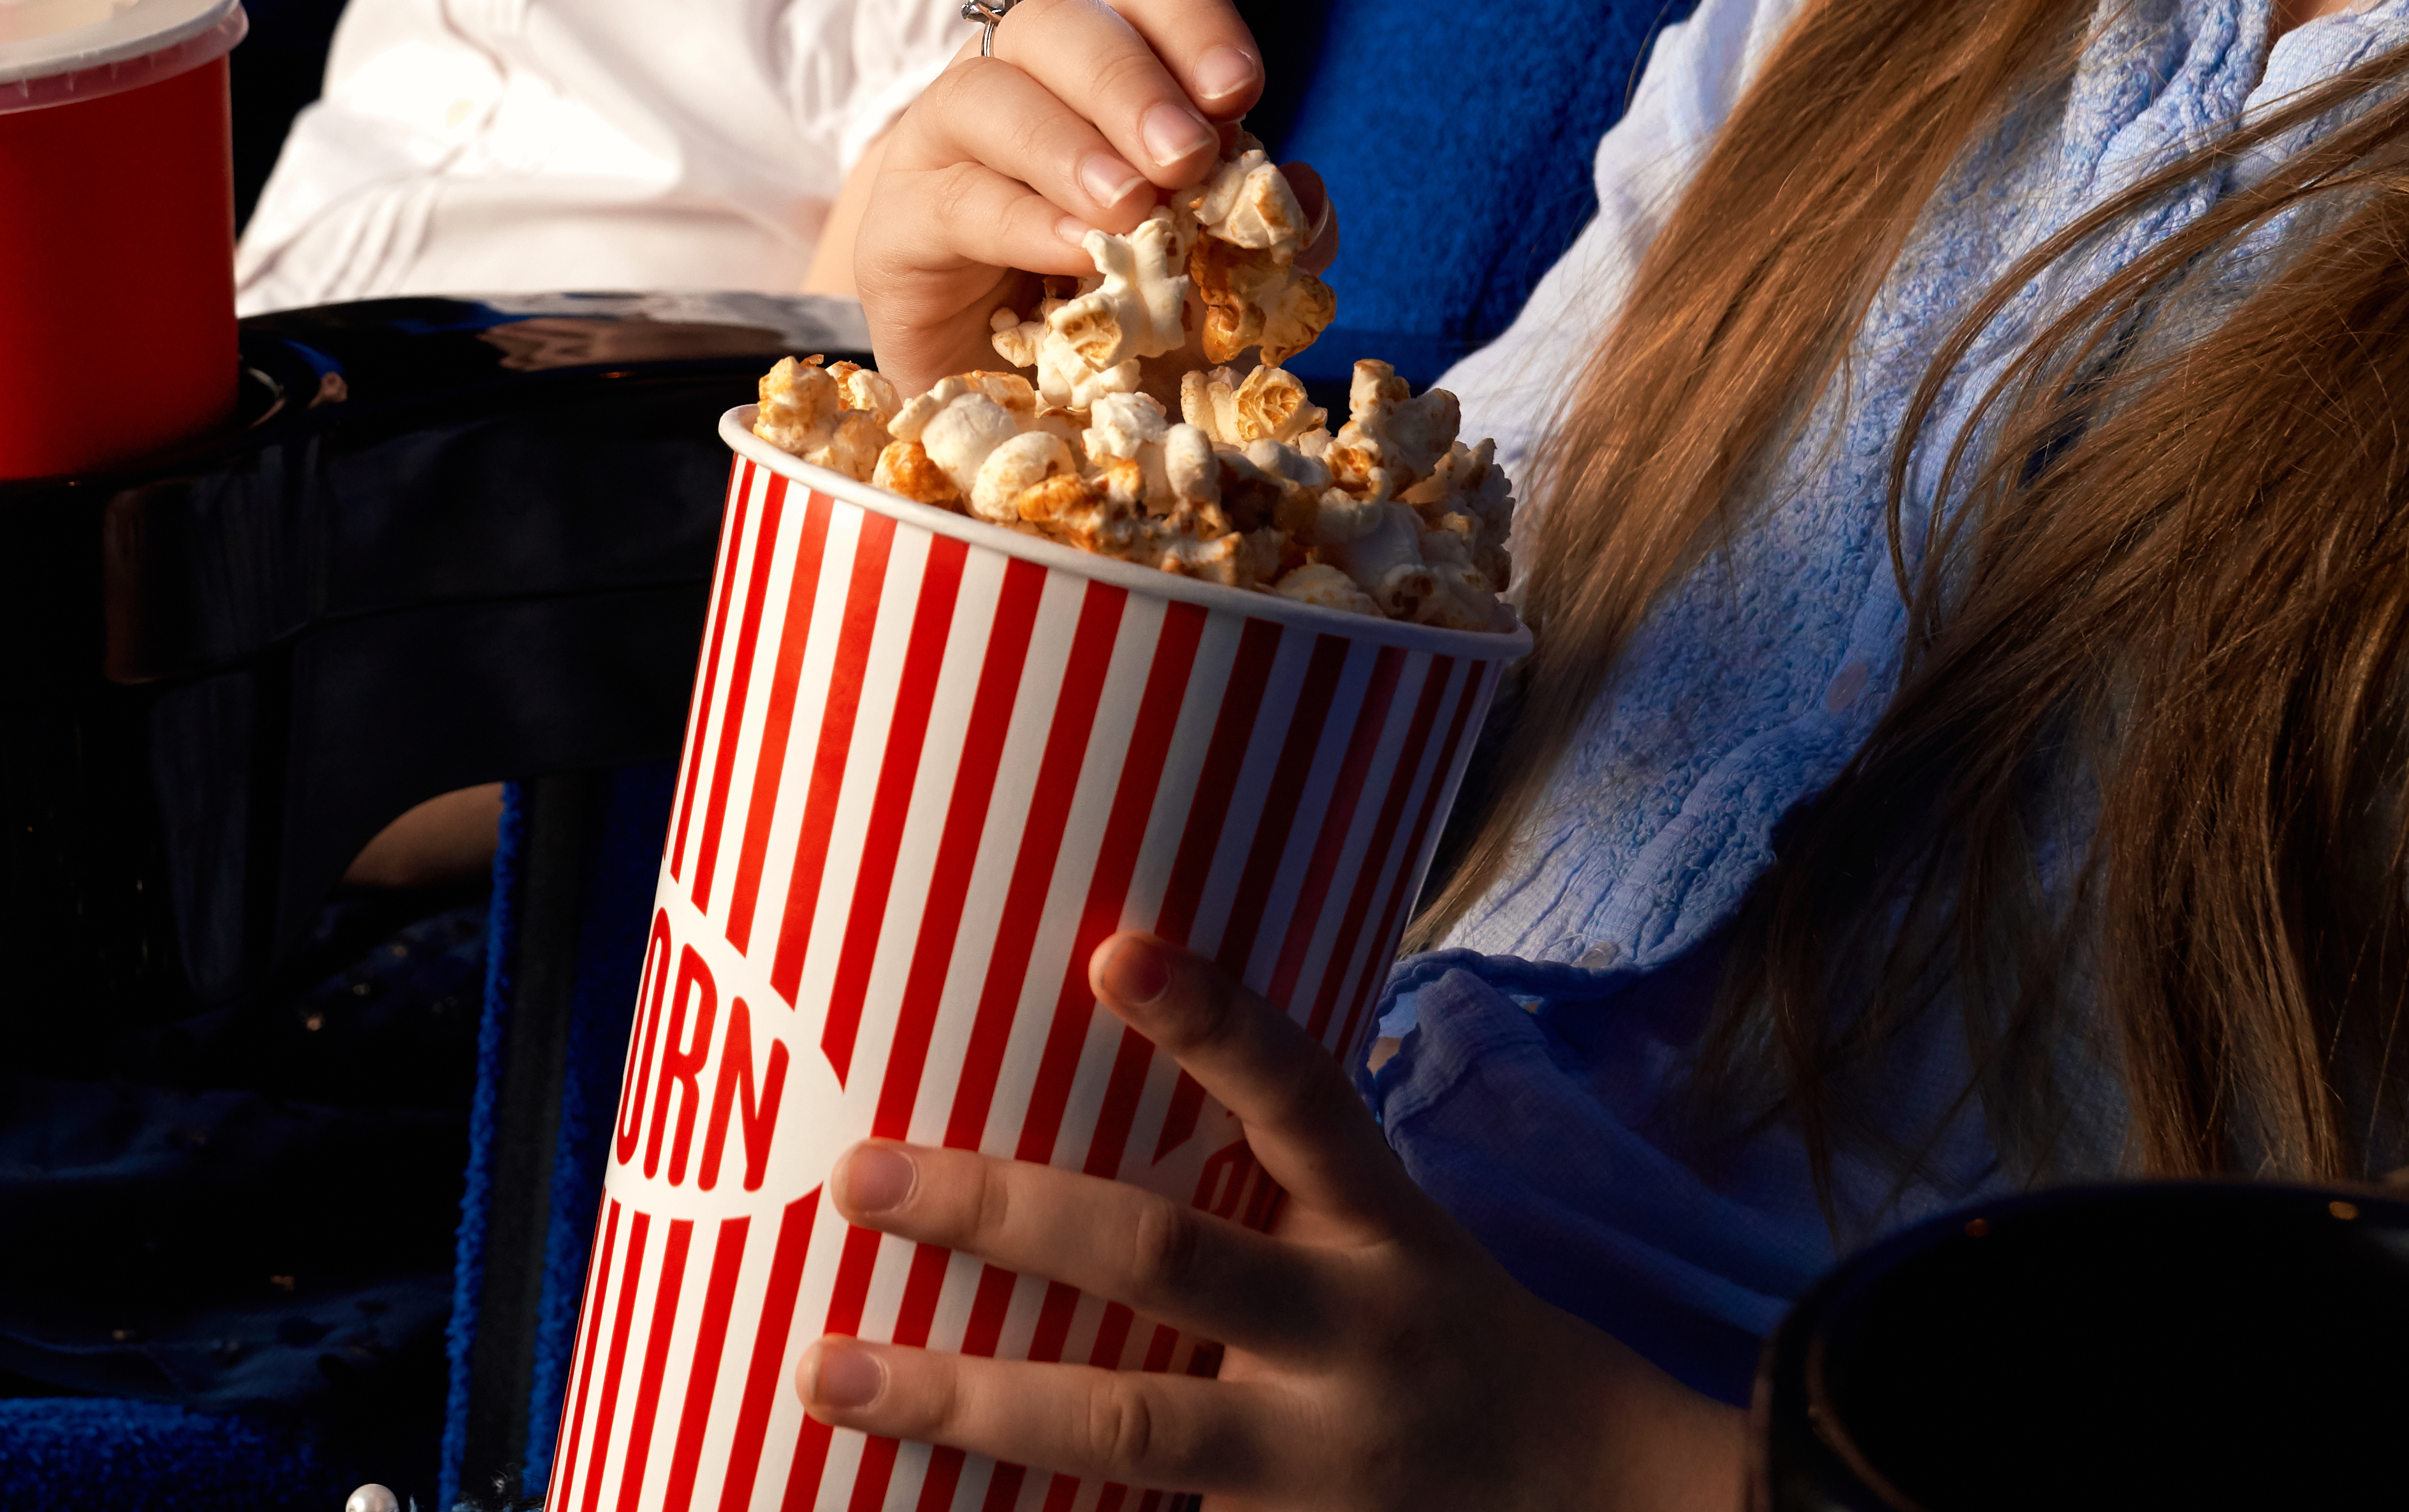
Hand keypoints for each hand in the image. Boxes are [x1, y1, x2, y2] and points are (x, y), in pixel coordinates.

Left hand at [798, 934, 1754, 1509]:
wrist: (1581, 1493)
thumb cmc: (1439, 1324)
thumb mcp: (1386, 1226)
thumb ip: (1261, 1167)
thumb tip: (1087, 1035)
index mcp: (1378, 1224)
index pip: (1301, 1095)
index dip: (1214, 1024)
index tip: (1114, 951)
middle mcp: (1347, 1330)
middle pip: (1166, 1258)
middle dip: (1005, 1215)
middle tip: (860, 1180)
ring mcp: (1312, 1456)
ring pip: (1125, 1420)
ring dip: (963, 1400)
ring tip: (827, 1374)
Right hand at [847, 0, 1268, 385]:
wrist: (1010, 417)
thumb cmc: (1112, 324)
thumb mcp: (1208, 282)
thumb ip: (1261, 237)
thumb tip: (1304, 194)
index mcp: (1107, 72)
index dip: (1195, 25)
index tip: (1241, 94)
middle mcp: (1019, 83)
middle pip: (1061, 22)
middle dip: (1131, 83)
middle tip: (1186, 156)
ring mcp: (943, 148)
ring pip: (985, 91)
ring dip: (1068, 144)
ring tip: (1129, 209)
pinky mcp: (896, 230)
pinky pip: (952, 199)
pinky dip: (1020, 220)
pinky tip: (1074, 254)